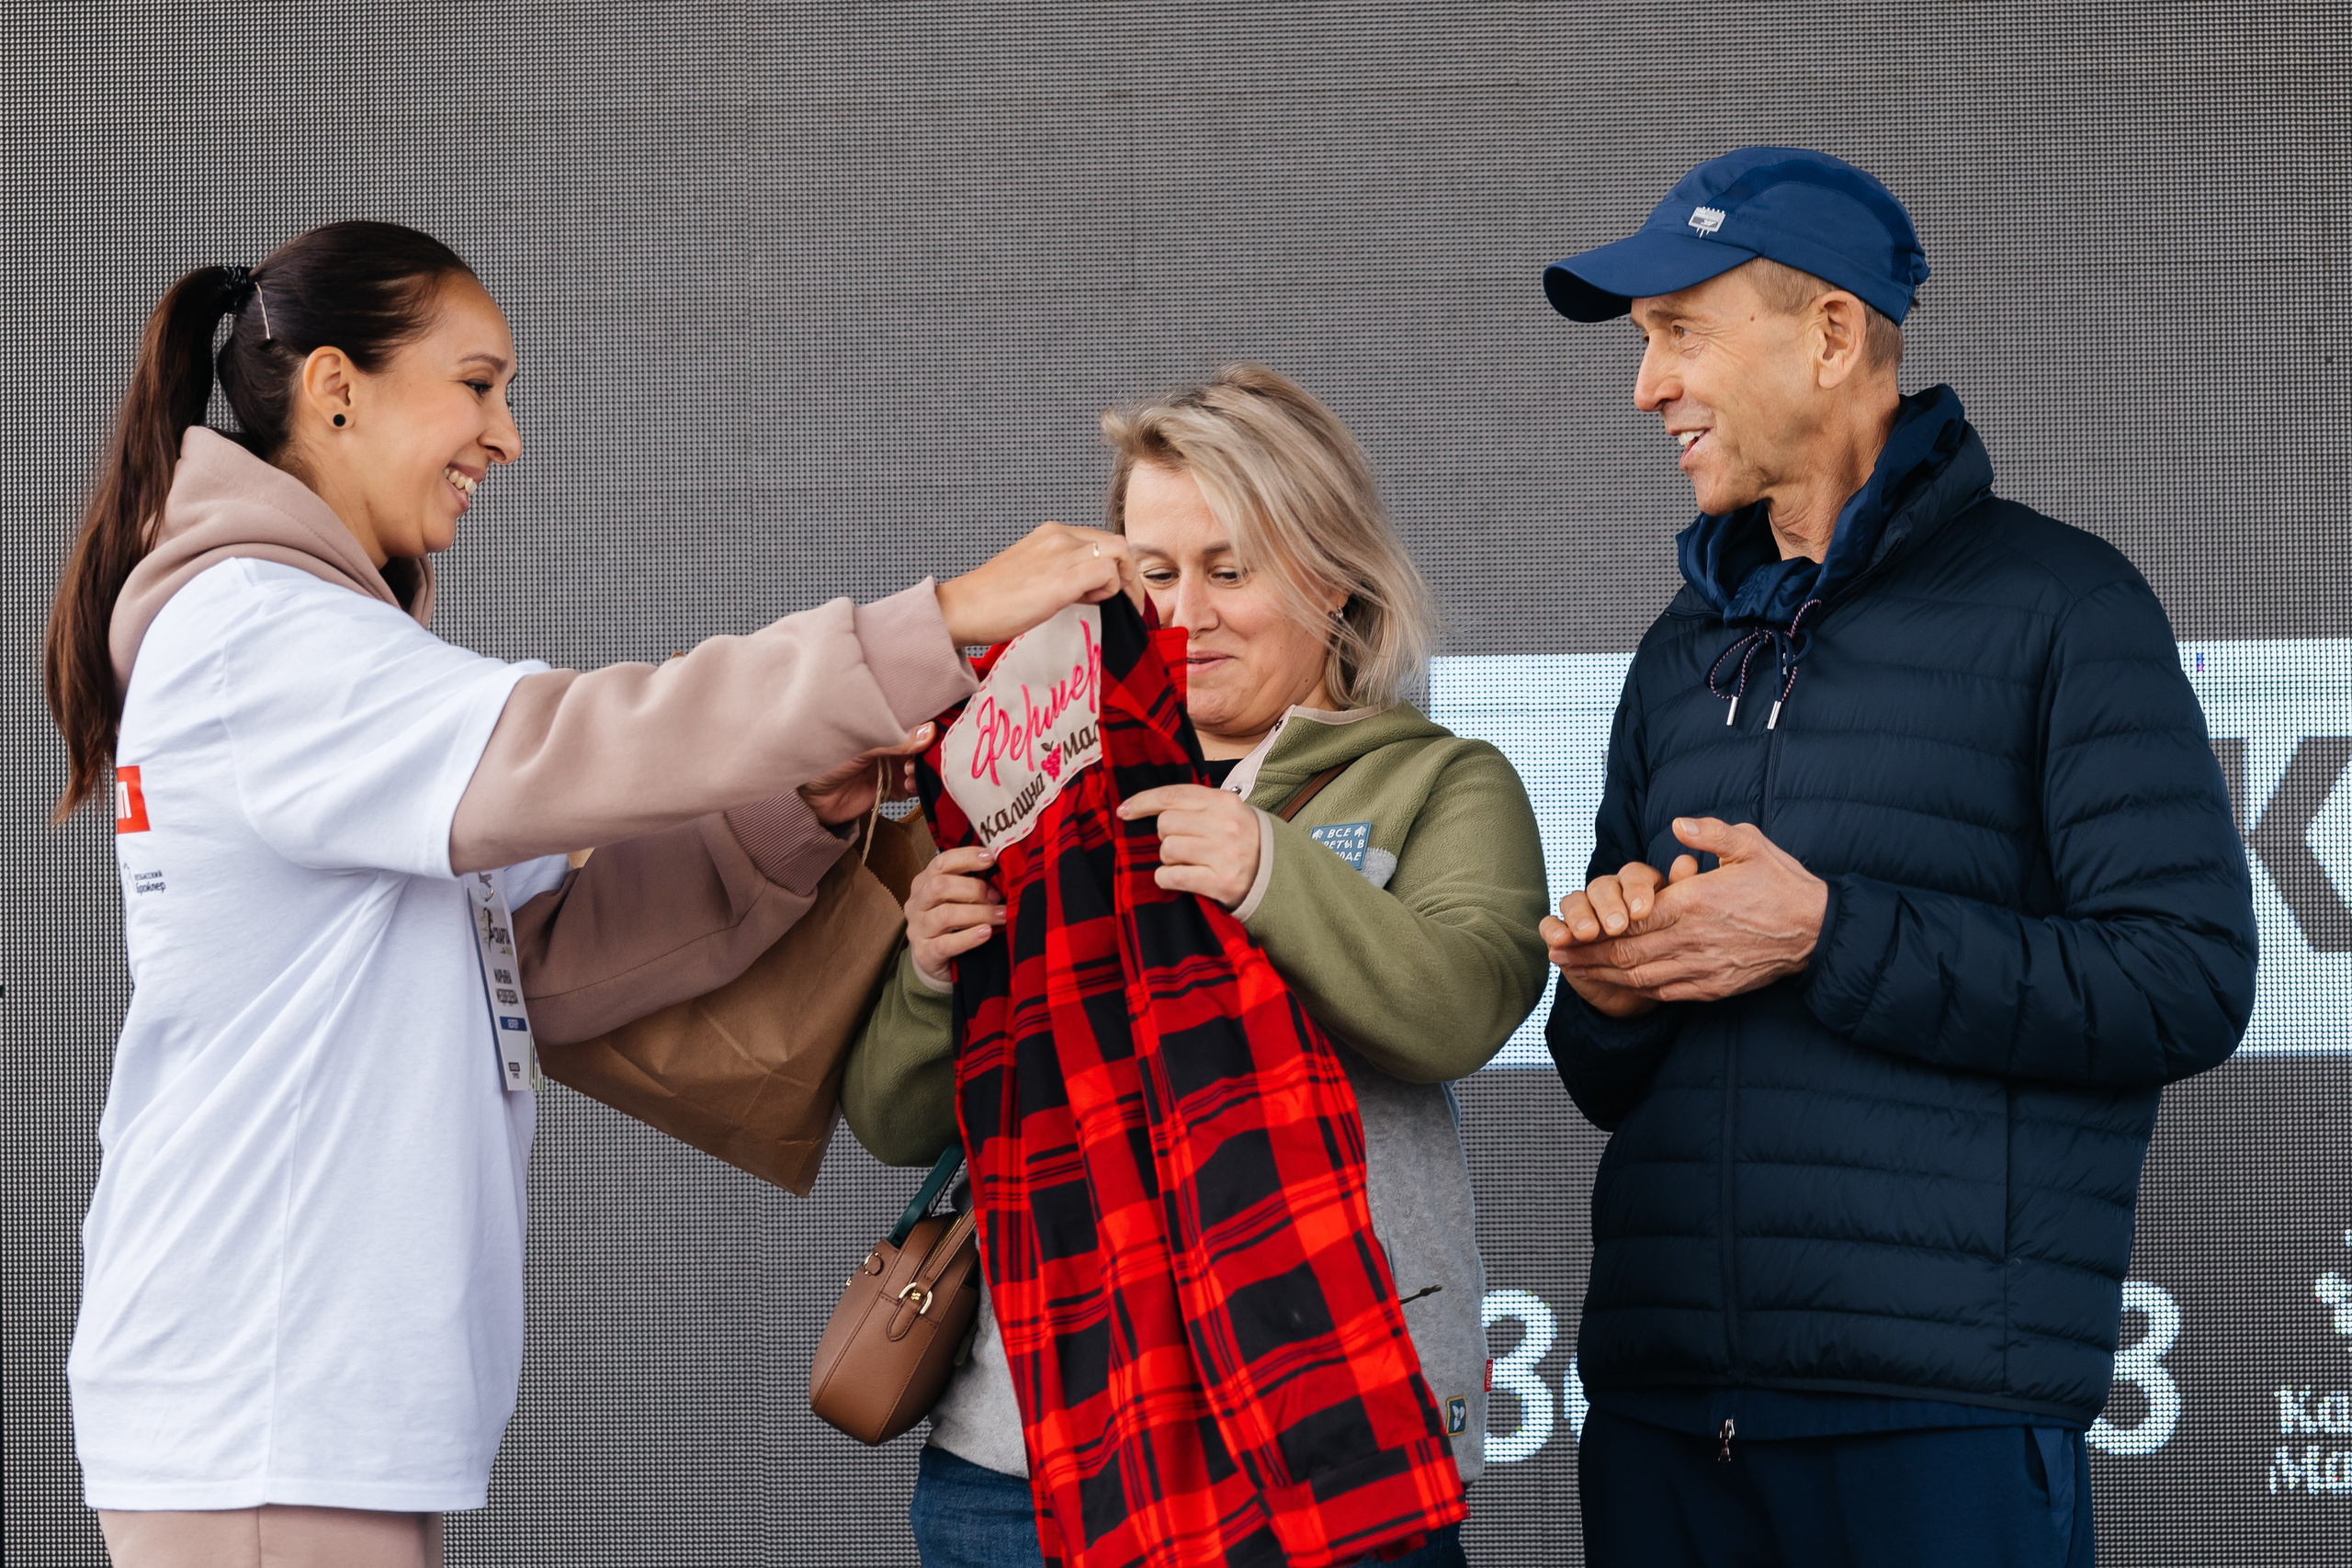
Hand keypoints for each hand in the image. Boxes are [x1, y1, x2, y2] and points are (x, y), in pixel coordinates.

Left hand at [797, 724, 934, 824]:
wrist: (807, 796)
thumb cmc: (824, 758)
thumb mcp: (861, 745)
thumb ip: (895, 740)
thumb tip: (930, 732)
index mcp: (878, 725)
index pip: (910, 723)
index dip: (925, 728)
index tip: (935, 734)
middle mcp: (887, 744)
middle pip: (919, 746)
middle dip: (924, 752)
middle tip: (914, 758)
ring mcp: (889, 767)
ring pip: (918, 766)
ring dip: (920, 770)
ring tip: (908, 773)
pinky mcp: (889, 789)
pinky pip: (911, 787)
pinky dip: (915, 787)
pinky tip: (907, 785)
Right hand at [905, 845, 1004, 986]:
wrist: (937, 960)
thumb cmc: (953, 923)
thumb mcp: (958, 898)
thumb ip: (972, 883)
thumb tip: (1003, 869)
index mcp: (924, 883)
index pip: (941, 863)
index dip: (966, 857)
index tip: (991, 858)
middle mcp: (917, 904)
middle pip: (940, 886)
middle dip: (973, 888)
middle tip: (997, 896)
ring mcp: (918, 929)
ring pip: (945, 915)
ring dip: (978, 913)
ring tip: (1001, 916)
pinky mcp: (925, 954)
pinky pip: (946, 944)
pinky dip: (969, 937)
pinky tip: (986, 933)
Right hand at [934, 523, 1136, 647]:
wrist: (963, 609)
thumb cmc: (992, 600)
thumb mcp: (1033, 574)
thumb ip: (1062, 572)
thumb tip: (1089, 588)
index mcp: (1052, 533)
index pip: (1103, 539)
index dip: (1118, 565)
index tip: (1116, 591)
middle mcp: (1059, 536)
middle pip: (1118, 542)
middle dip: (1131, 574)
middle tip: (1130, 602)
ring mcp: (1061, 554)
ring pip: (1120, 552)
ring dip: (1125, 582)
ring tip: (1110, 604)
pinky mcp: (1062, 579)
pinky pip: (1108, 572)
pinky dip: (1111, 590)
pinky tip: (1092, 603)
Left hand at [1117, 784, 1259, 908]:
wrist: (1276, 874)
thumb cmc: (1242, 839)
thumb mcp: (1226, 811)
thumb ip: (1195, 804)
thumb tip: (1145, 805)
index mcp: (1224, 802)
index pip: (1172, 795)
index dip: (1142, 802)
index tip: (1124, 811)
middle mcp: (1225, 825)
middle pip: (1165, 824)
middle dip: (1165, 835)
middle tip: (1181, 844)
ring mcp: (1224, 854)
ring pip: (1167, 850)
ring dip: (1168, 858)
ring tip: (1186, 861)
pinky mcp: (1221, 882)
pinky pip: (1172, 876)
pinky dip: (1167, 878)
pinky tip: (1179, 878)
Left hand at [1554, 817, 1827, 1005]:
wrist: (1818, 930)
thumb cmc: (1781, 883)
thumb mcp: (1749, 844)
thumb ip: (1710, 833)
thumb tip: (1676, 824)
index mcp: (1694, 903)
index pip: (1630, 920)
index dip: (1593, 928)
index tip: (1565, 929)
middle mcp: (1692, 939)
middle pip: (1626, 953)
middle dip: (1586, 956)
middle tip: (1554, 956)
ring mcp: (1702, 967)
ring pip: (1641, 977)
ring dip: (1603, 975)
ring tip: (1573, 972)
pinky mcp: (1713, 986)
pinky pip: (1665, 992)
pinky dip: (1636, 990)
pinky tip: (1617, 986)